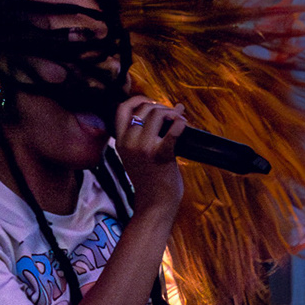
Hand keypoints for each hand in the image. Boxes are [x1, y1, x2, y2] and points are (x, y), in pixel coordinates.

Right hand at [113, 95, 185, 217]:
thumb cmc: (151, 179)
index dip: (137, 99)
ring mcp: (143, 149)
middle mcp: (128, 143)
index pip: (122, 109)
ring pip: (157, 114)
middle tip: (172, 116)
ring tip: (180, 121)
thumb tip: (175, 107)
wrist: (154, 204)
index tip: (151, 102)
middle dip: (161, 107)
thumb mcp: (137, 155)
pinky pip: (173, 130)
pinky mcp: (160, 155)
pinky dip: (181, 123)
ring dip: (172, 113)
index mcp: (120, 142)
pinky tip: (185, 125)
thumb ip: (147, 134)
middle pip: (144, 108)